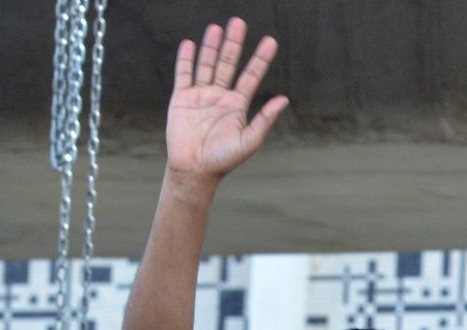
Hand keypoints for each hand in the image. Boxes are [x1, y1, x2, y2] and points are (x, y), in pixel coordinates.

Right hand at [166, 18, 288, 185]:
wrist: (194, 170)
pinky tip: (189, 44)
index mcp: (237, 105)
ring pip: (207, 65)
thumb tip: (284, 100)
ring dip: (211, 47)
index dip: (261, 58)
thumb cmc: (223, 160)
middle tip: (238, 22)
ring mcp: (200, 95)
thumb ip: (265, 120)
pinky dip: (186, 59)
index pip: (251, 76)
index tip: (270, 40)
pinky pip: (184, 75)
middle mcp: (220, 96)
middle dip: (234, 44)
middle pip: (228, 63)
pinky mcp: (182, 98)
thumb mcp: (249, 141)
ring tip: (216, 28)